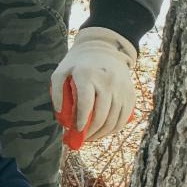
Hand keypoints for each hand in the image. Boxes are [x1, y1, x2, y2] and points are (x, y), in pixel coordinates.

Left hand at [49, 27, 136, 141]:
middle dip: (90, 131)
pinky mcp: (130, 93)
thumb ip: (55, 92)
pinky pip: (123, 118)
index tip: (76, 130)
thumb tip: (59, 114)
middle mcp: (108, 81)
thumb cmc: (78, 64)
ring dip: (101, 133)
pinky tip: (103, 132)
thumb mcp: (61, 72)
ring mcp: (121, 88)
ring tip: (91, 137)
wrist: (104, 48)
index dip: (81, 121)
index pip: (86, 103)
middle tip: (81, 138)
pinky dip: (113, 129)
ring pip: (113, 120)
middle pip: (101, 115)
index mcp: (88, 75)